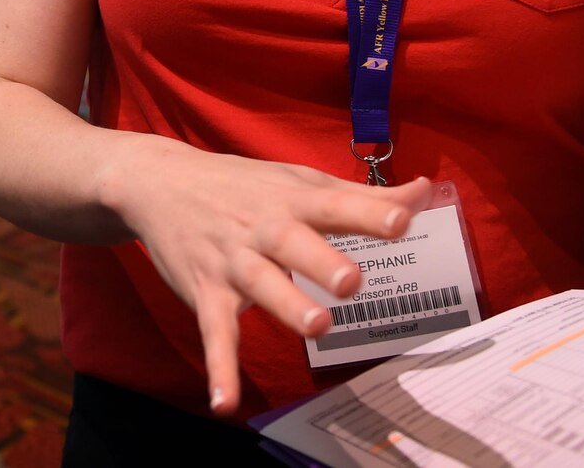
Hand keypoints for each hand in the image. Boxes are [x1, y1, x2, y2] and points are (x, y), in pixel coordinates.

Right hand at [108, 141, 434, 416]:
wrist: (159, 183)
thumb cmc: (244, 185)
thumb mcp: (299, 181)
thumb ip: (361, 196)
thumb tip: (424, 192)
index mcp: (292, 199)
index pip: (335, 204)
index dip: (369, 212)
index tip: (403, 218)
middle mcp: (262, 228)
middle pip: (293, 243)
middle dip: (321, 261)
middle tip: (351, 281)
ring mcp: (232, 261)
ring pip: (260, 284)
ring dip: (285, 305)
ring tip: (317, 328)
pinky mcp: (206, 293)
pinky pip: (214, 333)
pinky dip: (218, 368)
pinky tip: (224, 403)